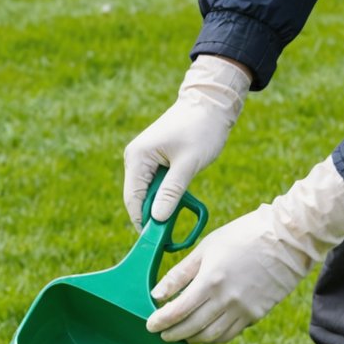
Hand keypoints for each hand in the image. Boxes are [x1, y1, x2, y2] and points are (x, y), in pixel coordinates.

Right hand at [123, 55, 250, 229]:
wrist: (210, 102)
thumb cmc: (202, 128)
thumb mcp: (189, 164)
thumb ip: (171, 192)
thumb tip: (157, 219)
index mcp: (138, 157)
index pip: (133, 199)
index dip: (142, 221)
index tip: (156, 241)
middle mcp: (135, 158)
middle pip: (138, 198)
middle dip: (153, 214)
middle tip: (172, 231)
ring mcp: (143, 158)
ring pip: (147, 192)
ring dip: (162, 204)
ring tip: (180, 212)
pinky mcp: (153, 158)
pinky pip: (155, 184)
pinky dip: (167, 194)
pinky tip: (181, 199)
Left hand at [145, 157, 343, 343]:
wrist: (289, 238)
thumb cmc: (244, 236)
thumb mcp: (206, 247)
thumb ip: (180, 273)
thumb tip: (157, 293)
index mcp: (211, 281)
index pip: (178, 311)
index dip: (161, 322)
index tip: (150, 325)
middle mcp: (227, 300)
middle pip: (192, 328)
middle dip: (173, 334)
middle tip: (160, 334)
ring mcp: (244, 310)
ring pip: (211, 336)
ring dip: (192, 339)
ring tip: (180, 335)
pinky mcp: (257, 314)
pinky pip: (229, 334)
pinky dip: (213, 337)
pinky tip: (203, 333)